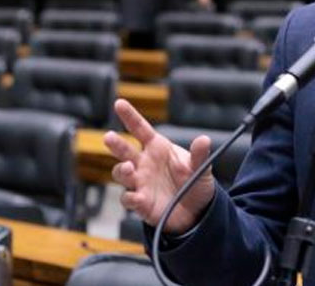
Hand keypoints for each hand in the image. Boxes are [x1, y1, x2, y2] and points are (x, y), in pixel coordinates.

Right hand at [105, 98, 215, 233]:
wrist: (197, 212)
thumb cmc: (194, 183)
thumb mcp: (201, 168)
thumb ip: (200, 155)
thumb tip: (204, 139)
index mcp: (158, 148)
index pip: (140, 129)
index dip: (130, 116)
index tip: (119, 103)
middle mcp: (144, 163)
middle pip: (125, 150)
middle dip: (116, 144)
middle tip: (110, 137)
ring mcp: (140, 183)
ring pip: (122, 173)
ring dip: (122, 170)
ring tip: (129, 167)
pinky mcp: (140, 203)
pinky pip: (129, 199)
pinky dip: (130, 197)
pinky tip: (136, 196)